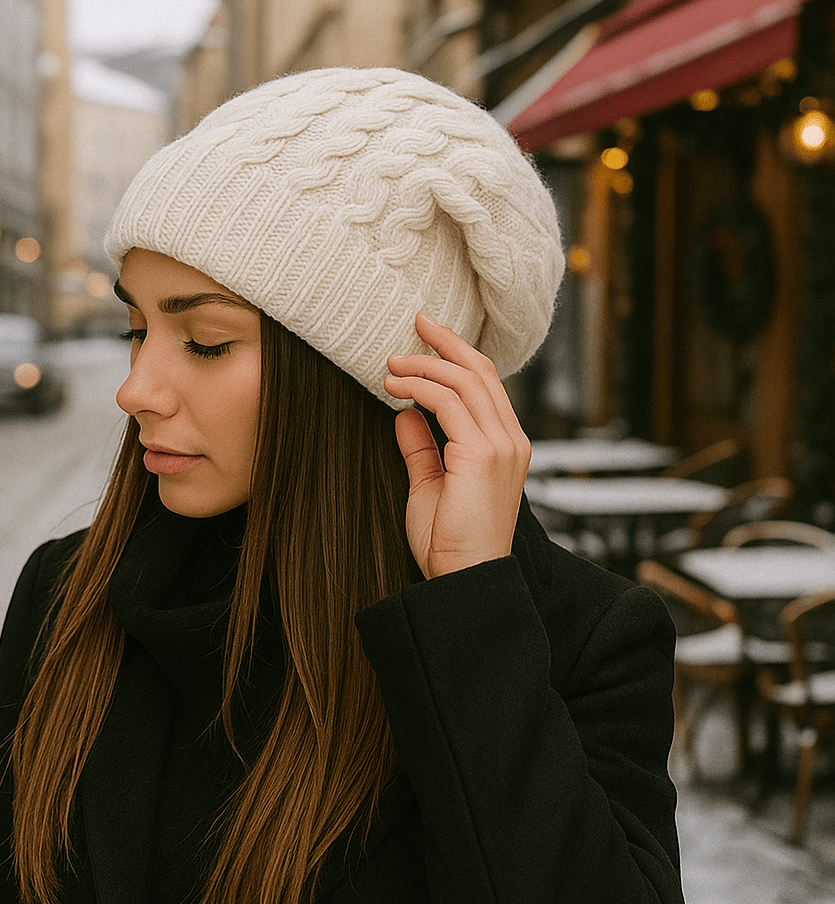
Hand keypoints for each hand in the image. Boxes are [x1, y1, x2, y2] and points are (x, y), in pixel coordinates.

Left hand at [384, 311, 530, 579]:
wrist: (463, 579)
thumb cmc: (450, 541)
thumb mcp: (430, 484)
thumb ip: (422, 447)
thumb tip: (405, 413)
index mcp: (505, 446)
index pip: (486, 385)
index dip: (457, 355)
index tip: (427, 337)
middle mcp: (510, 441)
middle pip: (481, 372)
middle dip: (446, 343)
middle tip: (416, 323)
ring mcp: (501, 446)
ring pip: (466, 381)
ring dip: (425, 365)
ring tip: (393, 363)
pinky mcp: (483, 455)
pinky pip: (449, 403)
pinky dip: (421, 387)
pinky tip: (396, 387)